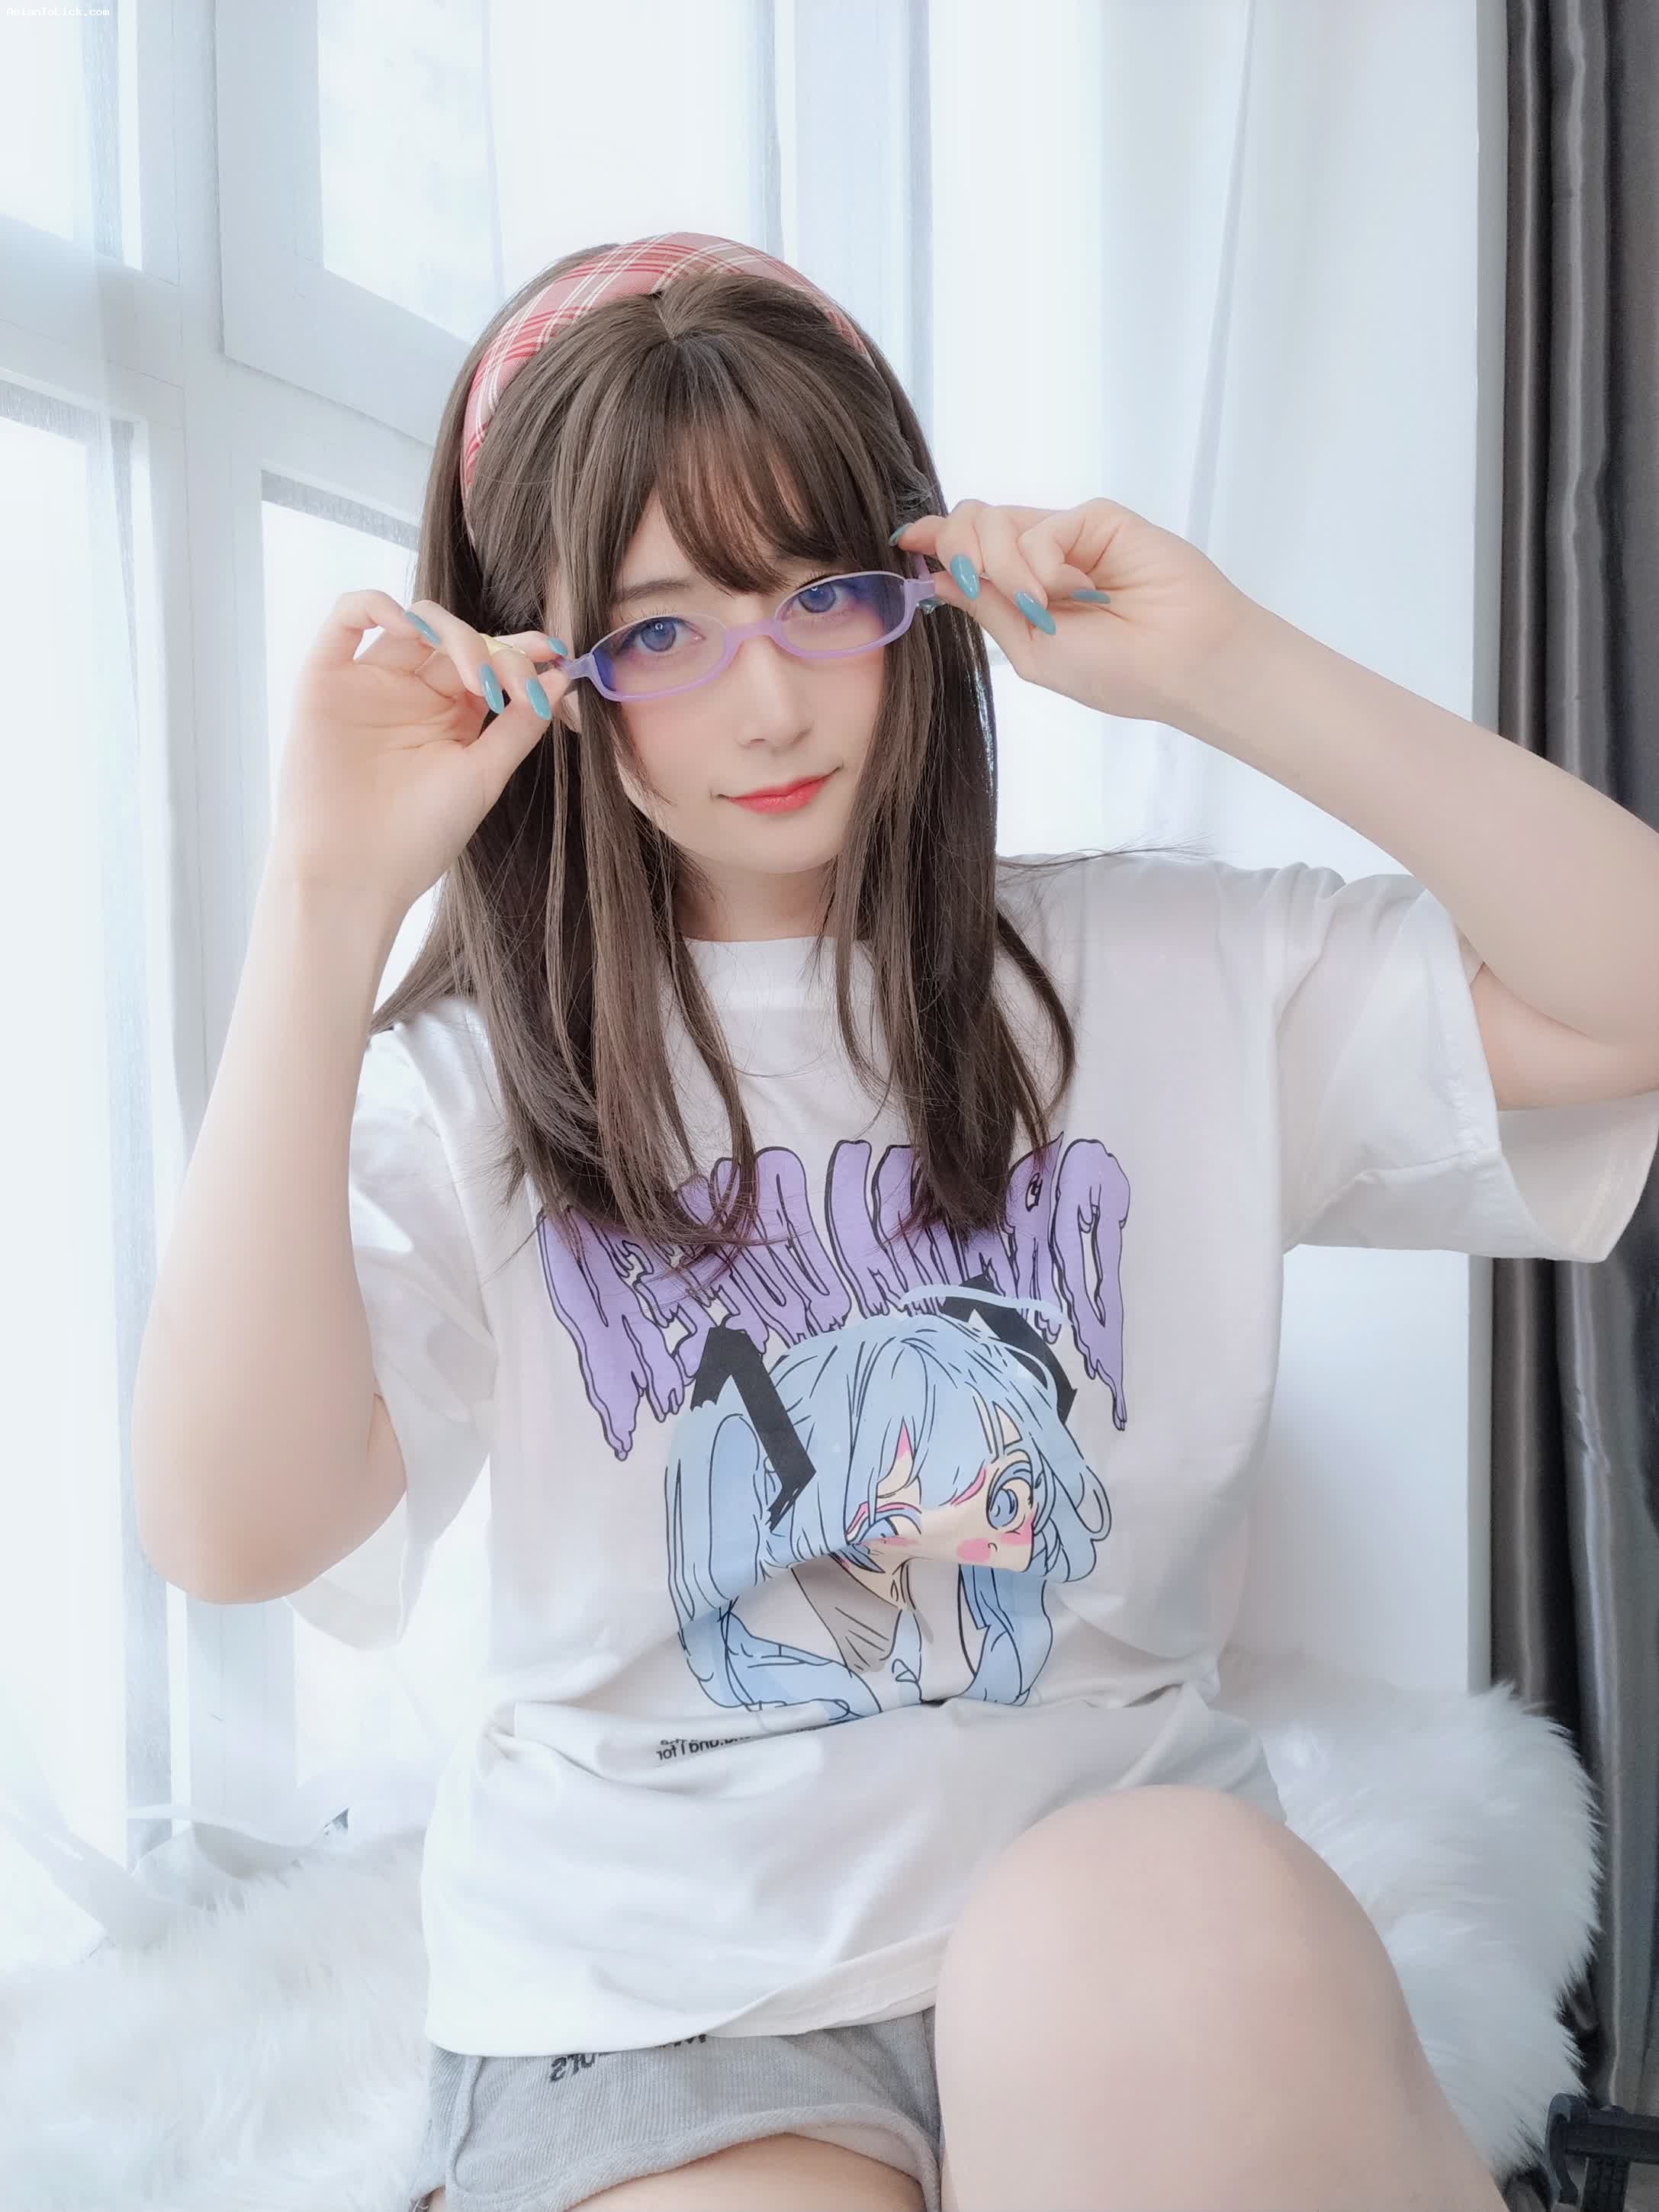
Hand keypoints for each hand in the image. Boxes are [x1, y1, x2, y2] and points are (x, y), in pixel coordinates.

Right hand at [272, 591, 569, 923]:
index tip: (558, 655)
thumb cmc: (419, 838)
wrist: (356, 874)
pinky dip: (379, 605)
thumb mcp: (484, 776)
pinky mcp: (326, 679)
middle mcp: (410, 693)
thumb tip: (559, 676)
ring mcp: (369, 683)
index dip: (521, 652)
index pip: (489, 662)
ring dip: (452, 632)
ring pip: (412, 621)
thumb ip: (520, 724)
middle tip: (512, 684)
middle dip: (495, 649)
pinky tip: (413, 628)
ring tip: (475, 674)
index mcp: (450, 715)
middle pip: (456, 638)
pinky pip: (347, 618)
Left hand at [893, 495, 1261, 727]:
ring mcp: (1068, 537)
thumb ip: (987, 608)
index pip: (967, 553)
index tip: (903, 538)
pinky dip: (1043, 563)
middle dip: (960, 552)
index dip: (933, 539)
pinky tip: (1074, 590)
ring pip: (995, 521)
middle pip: (971, 526)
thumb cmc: (1117, 672)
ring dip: (1004, 568)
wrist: (1183, 664)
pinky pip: (1040, 526)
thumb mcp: (1033, 650)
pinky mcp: (1096, 519)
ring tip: (1046, 603)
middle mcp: (1040, 558)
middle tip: (985, 587)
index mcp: (1023, 594)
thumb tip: (936, 576)